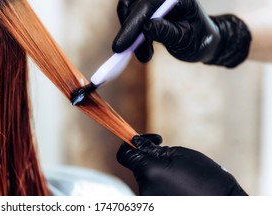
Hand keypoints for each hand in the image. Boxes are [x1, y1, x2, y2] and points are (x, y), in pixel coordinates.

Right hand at [112, 0, 250, 66]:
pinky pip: (129, 18)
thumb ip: (167, 32)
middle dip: (130, 33)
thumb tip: (146, 27)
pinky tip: (145, 49)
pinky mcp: (146, 8)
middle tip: (142, 57)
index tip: (120, 47)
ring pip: (127, 12)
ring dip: (131, 36)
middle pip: (132, 6)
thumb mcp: (186, 40)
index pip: (146, 6)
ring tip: (146, 55)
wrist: (204, 40)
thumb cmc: (199, 40)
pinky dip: (132, 35)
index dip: (131, 25)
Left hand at [117, 134, 246, 195]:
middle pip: (137, 166)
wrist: (224, 204)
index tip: (150, 140)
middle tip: (173, 156)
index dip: (132, 143)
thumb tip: (136, 142)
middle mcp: (143, 189)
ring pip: (146, 178)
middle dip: (149, 157)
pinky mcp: (157, 207)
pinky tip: (180, 185)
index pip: (123, 154)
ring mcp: (150, 200)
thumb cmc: (205, 177)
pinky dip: (161, 184)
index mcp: (147, 171)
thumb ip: (152, 148)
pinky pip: (153, 190)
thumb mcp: (180, 154)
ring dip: (157, 171)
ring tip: (181, 174)